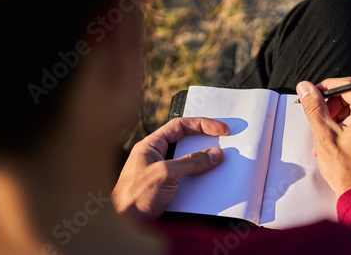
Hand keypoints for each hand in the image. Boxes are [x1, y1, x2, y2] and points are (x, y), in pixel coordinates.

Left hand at [112, 117, 228, 219]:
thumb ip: (191, 162)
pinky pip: (188, 180)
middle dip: (206, 142)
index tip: (220, 129)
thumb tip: (214, 154)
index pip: (180, 126)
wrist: (125, 226)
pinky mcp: (168, 190)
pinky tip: (209, 182)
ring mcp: (162, 174)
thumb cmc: (133, 198)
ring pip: (189, 162)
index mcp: (151, 146)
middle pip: (186, 143)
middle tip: (225, 141)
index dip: (202, 124)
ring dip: (204, 163)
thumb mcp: (165, 174)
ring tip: (219, 163)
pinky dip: (200, 179)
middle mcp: (156, 157)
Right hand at [296, 77, 350, 197]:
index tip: (313, 94)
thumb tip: (305, 87)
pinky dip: (350, 122)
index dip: (327, 86)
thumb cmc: (347, 171)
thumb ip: (314, 107)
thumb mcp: (325, 135)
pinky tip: (335, 138)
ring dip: (340, 113)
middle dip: (334, 101)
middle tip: (319, 115)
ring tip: (325, 132)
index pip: (349, 84)